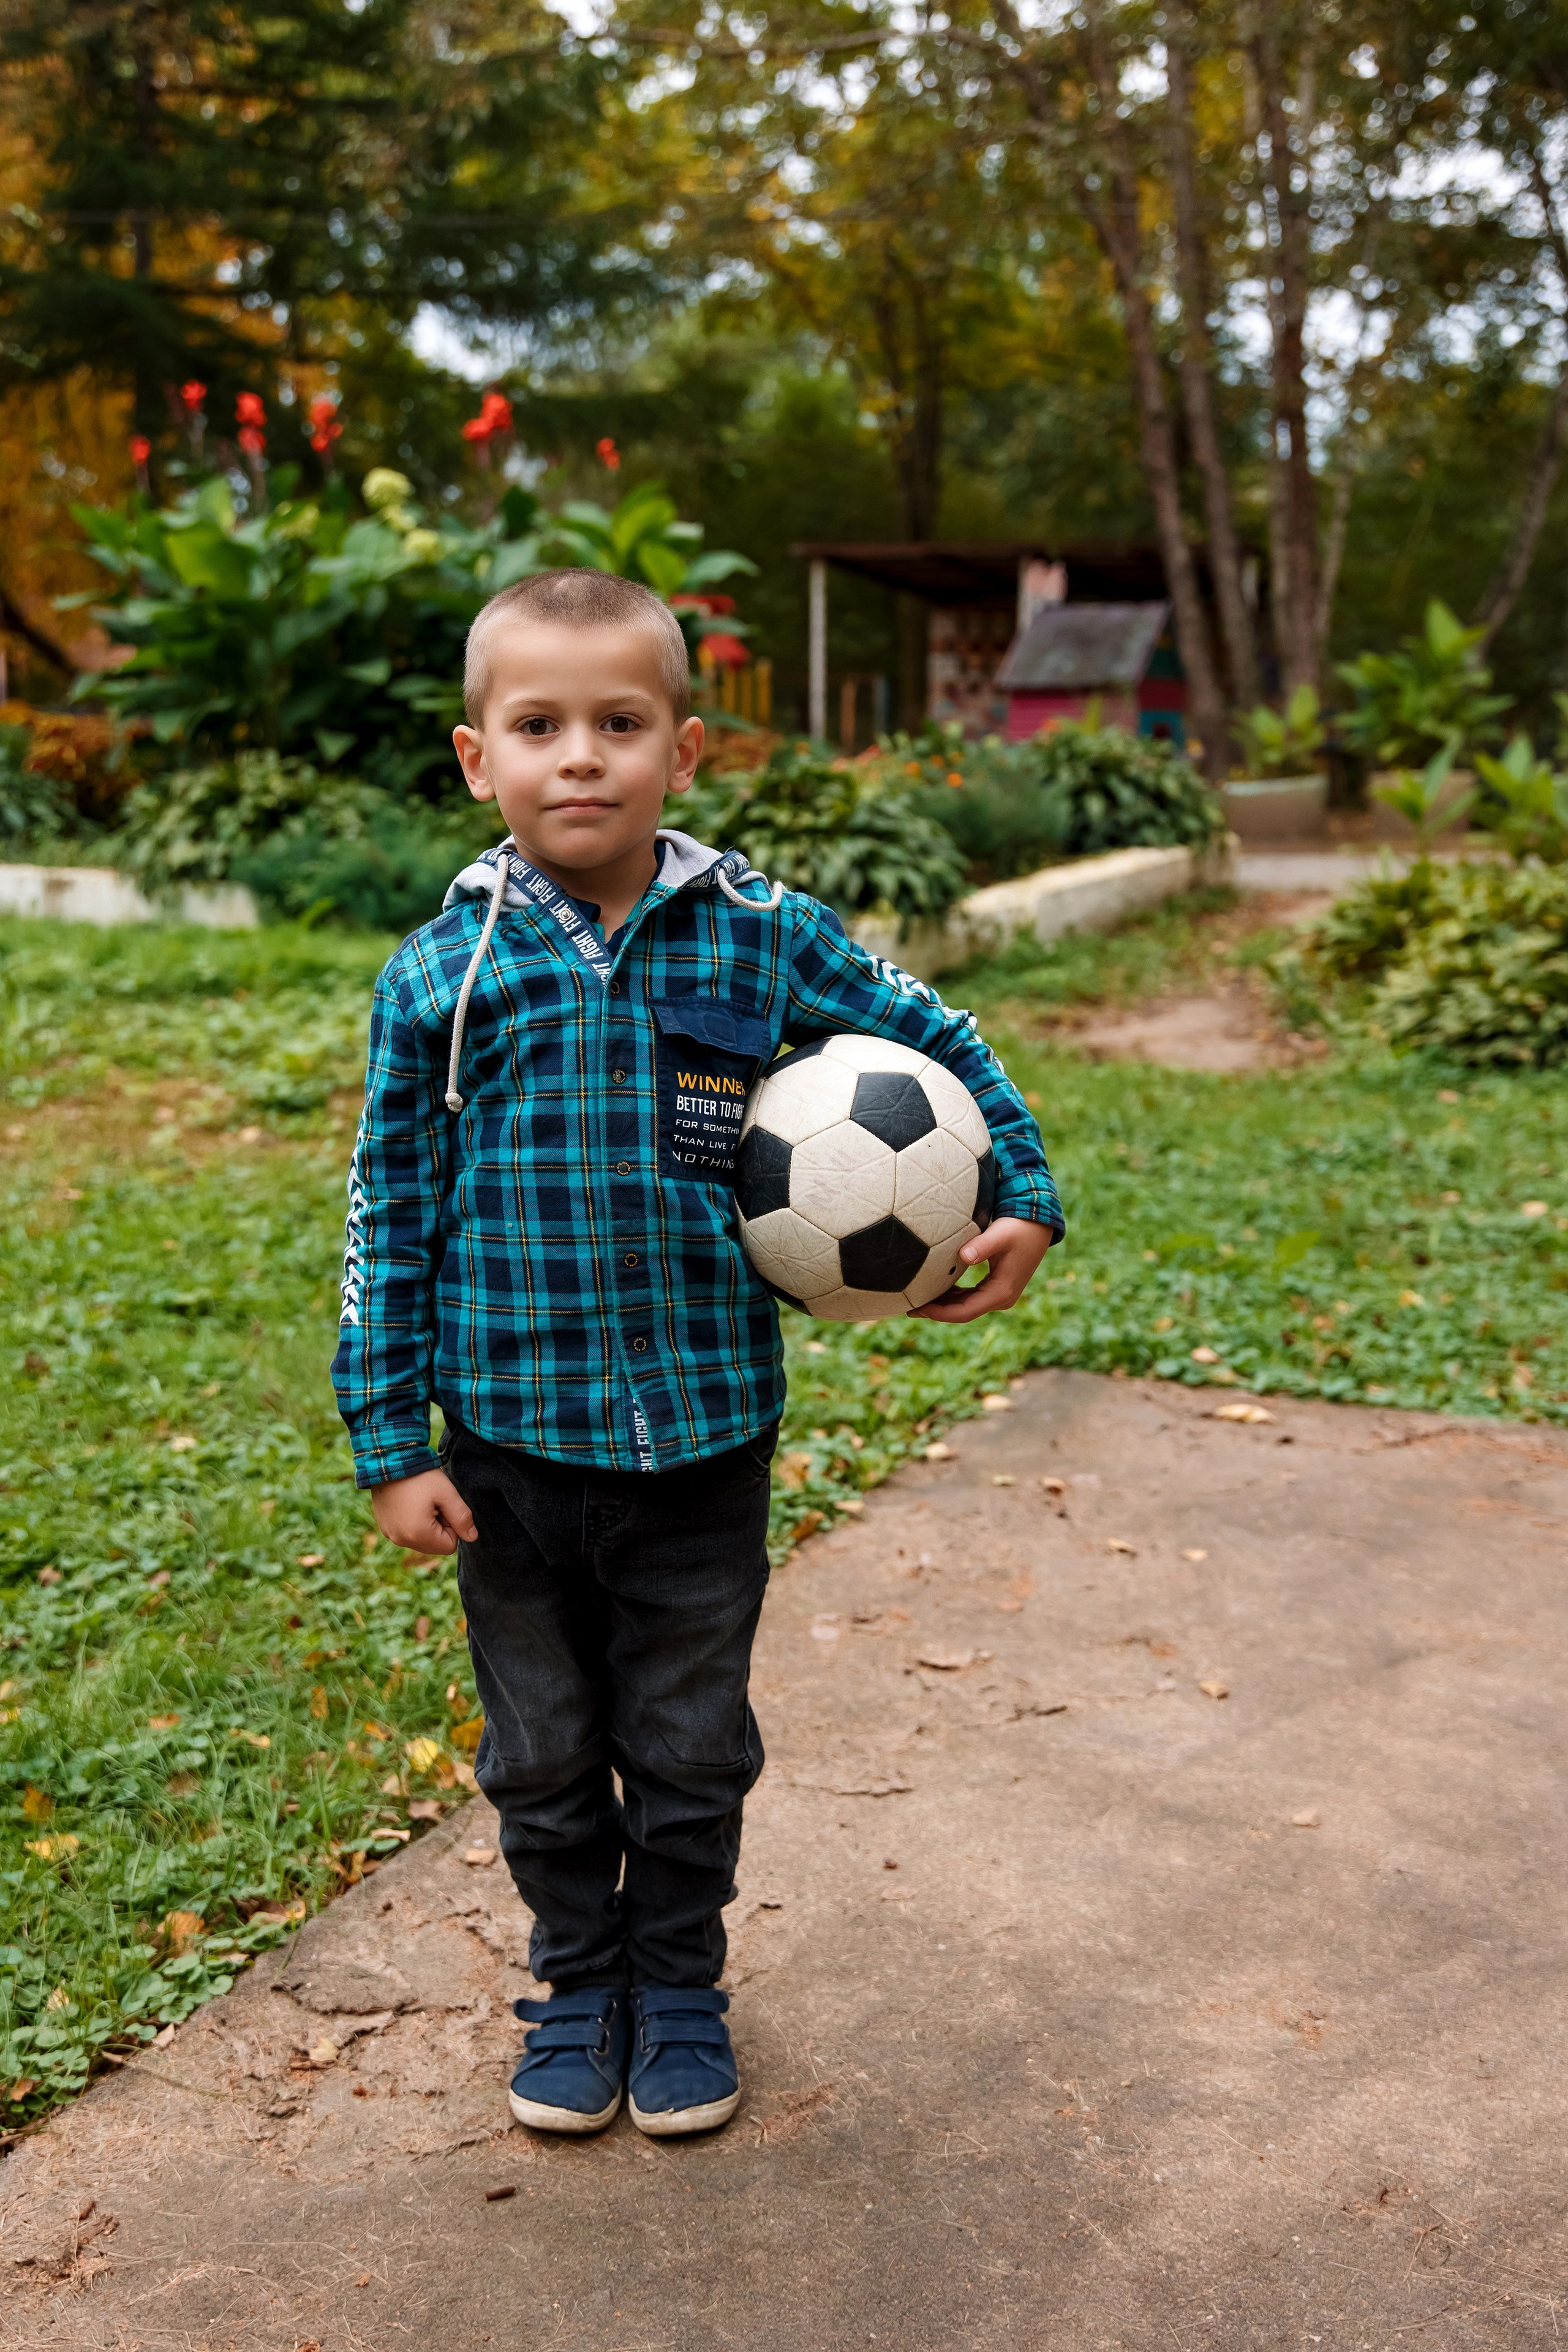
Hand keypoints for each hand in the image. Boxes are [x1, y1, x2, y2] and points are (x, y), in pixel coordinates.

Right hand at [371, 1467, 477, 1553]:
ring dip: (426, 1525)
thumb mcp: (447, 1493)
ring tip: (420, 1502)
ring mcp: (390, 1534)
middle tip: (432, 1503)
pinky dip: (412, 1522)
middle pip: (434, 1545)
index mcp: (417, 1534)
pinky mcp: (385, 1528)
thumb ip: (462, 1517)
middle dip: (439, 1527)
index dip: (452, 1525)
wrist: (389, 1460)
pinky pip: (406, 1534)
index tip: (442, 1506)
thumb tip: (472, 1537)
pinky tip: (409, 1503)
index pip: (450, 1546)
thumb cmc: (420, 1475)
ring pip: (421, 1540)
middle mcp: (401, 1540)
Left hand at [910, 1216, 1054, 1323]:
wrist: (1037, 1224)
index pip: (965, 1311)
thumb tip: (963, 1256)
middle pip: (963, 1312)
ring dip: (944, 1305)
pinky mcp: (997, 1286)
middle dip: (937, 1311)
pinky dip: (953, 1296)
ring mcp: (1000, 1294)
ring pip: (966, 1306)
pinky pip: (971, 1297)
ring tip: (918, 1300)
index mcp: (1001, 1292)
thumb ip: (982, 1246)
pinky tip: (936, 1289)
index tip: (918, 1308)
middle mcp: (1002, 1298)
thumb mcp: (1000, 1234)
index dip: (940, 1313)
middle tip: (909, 1307)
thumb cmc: (1018, 1228)